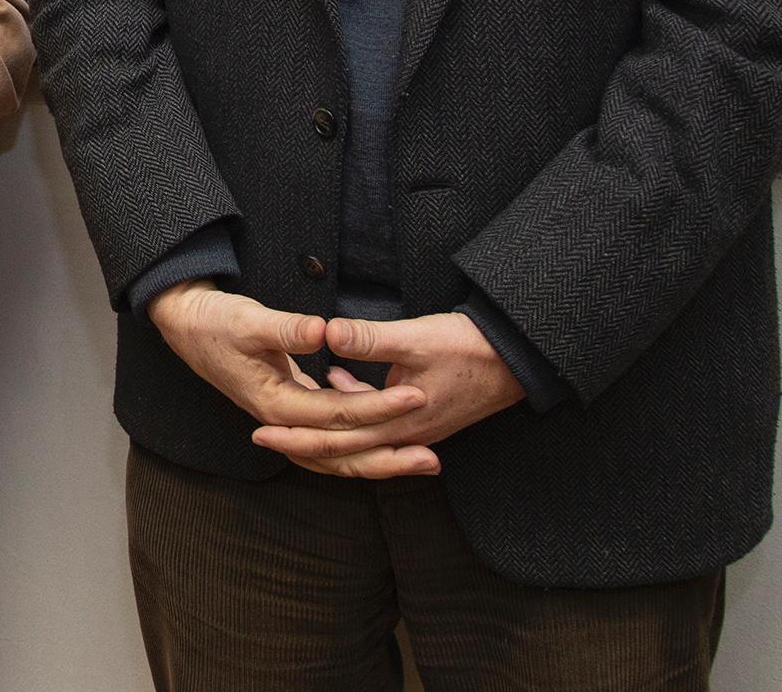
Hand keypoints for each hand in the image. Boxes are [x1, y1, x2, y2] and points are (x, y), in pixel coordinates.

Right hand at [147, 281, 426, 457]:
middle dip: (388, 458)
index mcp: (275, 404)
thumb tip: (325, 330)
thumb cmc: (215, 321)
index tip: (416, 397)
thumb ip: (287, 328)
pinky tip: (384, 432)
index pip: (337, 415)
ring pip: (337, 455)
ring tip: (419, 460)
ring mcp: (286, 420)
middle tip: (433, 459)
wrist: (185, 325)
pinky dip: (358, 443)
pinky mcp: (291, 409)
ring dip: (377, 459)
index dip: (379, 408)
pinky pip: (330, 439)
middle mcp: (282, 422)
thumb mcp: (248, 319)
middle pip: (341, 455)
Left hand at [247, 311, 524, 479]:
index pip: (336, 441)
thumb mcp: (417, 338)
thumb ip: (369, 339)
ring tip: (293, 417)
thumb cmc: (470, 348)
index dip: (297, 436)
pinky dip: (355, 407)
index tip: (260, 432)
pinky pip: (378, 422)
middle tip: (262, 437)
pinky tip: (340, 378)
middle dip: (303, 442)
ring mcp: (417, 429)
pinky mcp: (424, 415)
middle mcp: (407, 435)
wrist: (520, 358)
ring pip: (360, 437)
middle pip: (344, 449)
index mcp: (399, 424)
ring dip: (328, 428)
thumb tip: (326, 332)